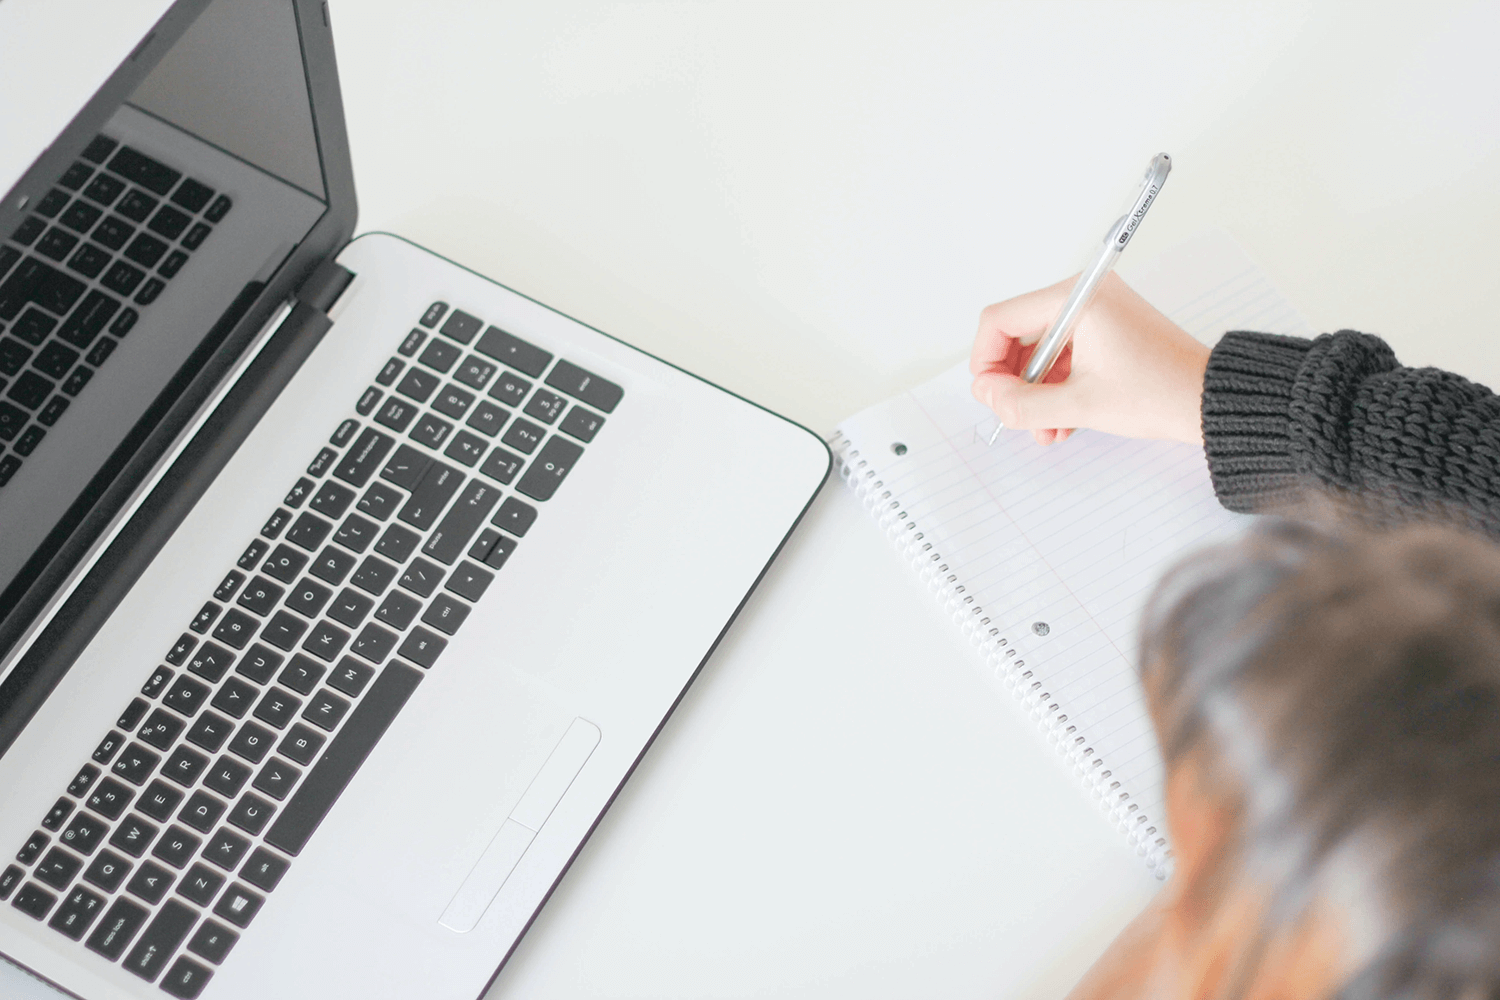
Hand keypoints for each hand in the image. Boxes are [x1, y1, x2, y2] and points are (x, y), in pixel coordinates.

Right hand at [970, 273, 1209, 445]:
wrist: (1209, 400)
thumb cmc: (1160, 392)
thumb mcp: (1079, 405)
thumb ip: (1021, 403)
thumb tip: (987, 394)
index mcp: (1077, 299)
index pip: (1000, 319)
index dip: (986, 361)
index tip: (990, 394)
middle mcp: (1084, 296)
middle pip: (1018, 335)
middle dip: (1014, 382)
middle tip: (1016, 415)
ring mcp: (1096, 313)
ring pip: (1040, 352)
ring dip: (1035, 393)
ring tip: (1045, 428)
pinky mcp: (1106, 331)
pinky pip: (1063, 357)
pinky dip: (1056, 387)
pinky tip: (1061, 420)